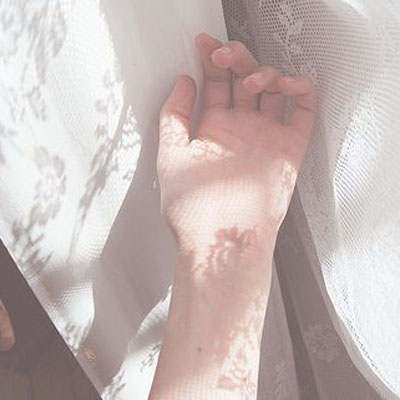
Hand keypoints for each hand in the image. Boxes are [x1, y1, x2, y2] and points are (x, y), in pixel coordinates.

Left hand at [157, 32, 316, 256]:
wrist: (221, 240)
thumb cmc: (193, 208)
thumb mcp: (170, 155)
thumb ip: (174, 116)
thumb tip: (184, 81)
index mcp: (212, 130)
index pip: (215, 84)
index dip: (210, 60)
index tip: (202, 43)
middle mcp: (240, 130)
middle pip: (243, 80)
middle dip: (236, 59)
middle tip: (224, 55)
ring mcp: (265, 137)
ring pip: (273, 91)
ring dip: (266, 73)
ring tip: (252, 80)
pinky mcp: (289, 149)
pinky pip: (303, 113)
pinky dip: (302, 92)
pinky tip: (288, 84)